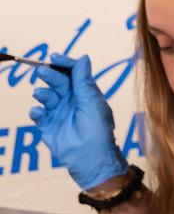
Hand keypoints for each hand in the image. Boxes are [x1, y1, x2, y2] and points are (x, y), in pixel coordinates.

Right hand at [28, 54, 127, 189]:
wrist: (90, 156)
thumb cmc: (97, 129)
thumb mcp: (92, 102)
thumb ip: (84, 81)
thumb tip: (83, 57)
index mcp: (86, 93)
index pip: (73, 73)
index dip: (64, 64)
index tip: (54, 57)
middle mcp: (71, 100)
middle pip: (58, 81)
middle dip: (50, 75)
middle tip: (43, 71)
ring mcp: (59, 112)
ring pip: (46, 96)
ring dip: (43, 93)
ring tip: (42, 94)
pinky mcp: (48, 125)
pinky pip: (38, 114)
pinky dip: (36, 111)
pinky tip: (39, 112)